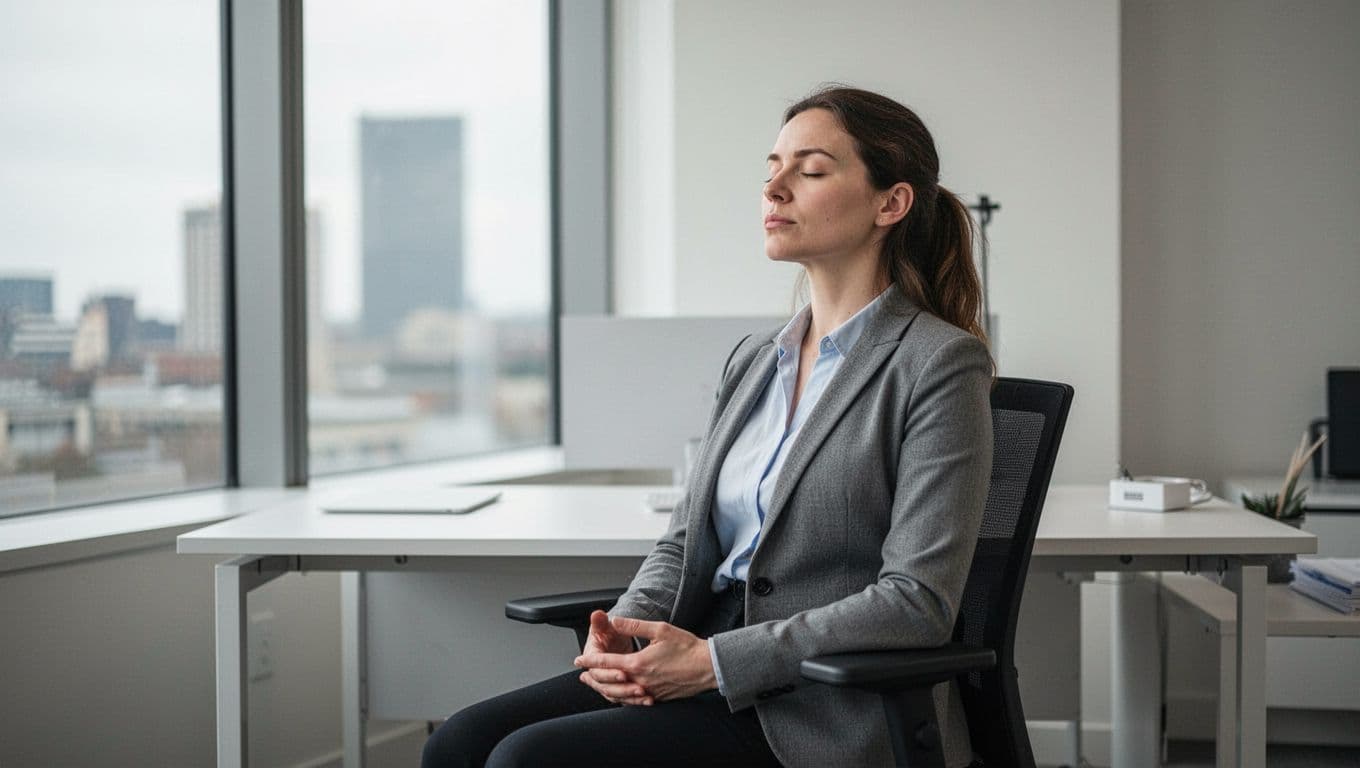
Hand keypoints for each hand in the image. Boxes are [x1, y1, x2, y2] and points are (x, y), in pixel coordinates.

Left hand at [574, 616, 716, 703]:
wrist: (708, 667)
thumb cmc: (687, 647)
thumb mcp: (660, 629)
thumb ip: (634, 625)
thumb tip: (615, 620)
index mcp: (638, 663)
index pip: (606, 663)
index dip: (590, 661)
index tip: (578, 660)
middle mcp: (641, 681)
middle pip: (609, 681)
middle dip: (593, 677)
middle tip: (582, 674)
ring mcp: (650, 692)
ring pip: (621, 693)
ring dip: (606, 689)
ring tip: (597, 685)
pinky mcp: (658, 698)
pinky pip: (635, 700)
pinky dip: (624, 696)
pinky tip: (622, 693)